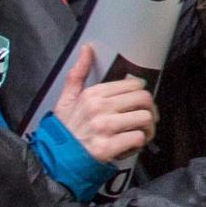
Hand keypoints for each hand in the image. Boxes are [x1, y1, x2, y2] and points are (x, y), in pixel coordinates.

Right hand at [51, 47, 157, 162]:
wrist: (54, 159)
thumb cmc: (64, 129)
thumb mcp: (66, 99)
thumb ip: (78, 73)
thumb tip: (87, 47)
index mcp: (92, 94)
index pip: (134, 85)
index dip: (141, 94)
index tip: (138, 104)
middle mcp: (99, 108)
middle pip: (144, 99)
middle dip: (150, 110)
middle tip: (146, 118)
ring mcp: (104, 127)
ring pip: (145, 118)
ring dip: (148, 128)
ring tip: (141, 132)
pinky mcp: (108, 147)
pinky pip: (138, 138)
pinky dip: (139, 142)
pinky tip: (132, 144)